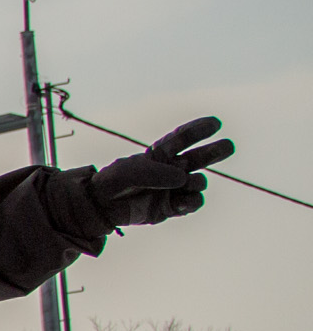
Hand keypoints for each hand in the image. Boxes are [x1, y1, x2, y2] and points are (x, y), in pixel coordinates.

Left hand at [89, 116, 234, 225]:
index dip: (199, 130)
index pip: (182, 139)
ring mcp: (174, 188)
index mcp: (160, 154)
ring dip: (197, 182)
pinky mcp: (173, 206)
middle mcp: (172, 169)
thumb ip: (155, 173)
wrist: (102, 207)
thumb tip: (183, 179)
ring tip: (184, 184)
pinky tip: (182, 201)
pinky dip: (192, 202)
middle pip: (200, 157)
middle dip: (215, 151)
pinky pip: (193, 202)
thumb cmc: (113, 182)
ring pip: (199, 182)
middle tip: (228, 146)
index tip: (215, 123)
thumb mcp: (129, 172)